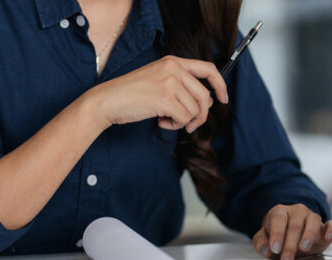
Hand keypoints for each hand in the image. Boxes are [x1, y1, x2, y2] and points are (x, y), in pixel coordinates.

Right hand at [81, 55, 227, 132]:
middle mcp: (174, 68)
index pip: (208, 69)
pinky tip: (161, 121)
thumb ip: (181, 85)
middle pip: (205, 96)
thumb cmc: (132, 94)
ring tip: (166, 119)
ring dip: (183, 121)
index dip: (220, 85)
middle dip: (201, 115)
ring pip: (195, 110)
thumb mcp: (158, 79)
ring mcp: (169, 82)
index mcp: (173, 61)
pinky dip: (175, 125)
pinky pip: (184, 118)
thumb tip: (207, 101)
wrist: (108, 100)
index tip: (223, 99)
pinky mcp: (165, 99)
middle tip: (190, 124)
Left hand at [251, 204, 331, 259]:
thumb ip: (261, 243)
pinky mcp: (326, 226)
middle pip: (294, 226)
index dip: (276, 234)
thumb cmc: (279, 235)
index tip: (275, 249)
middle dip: (290, 247)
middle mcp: (297, 212)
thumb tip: (266, 249)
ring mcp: (312, 217)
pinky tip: (327, 237)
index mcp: (280, 213)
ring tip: (304, 248)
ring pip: (313, 222)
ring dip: (308, 235)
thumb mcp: (265, 238)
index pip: (278, 220)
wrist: (294, 233)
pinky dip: (331, 230)